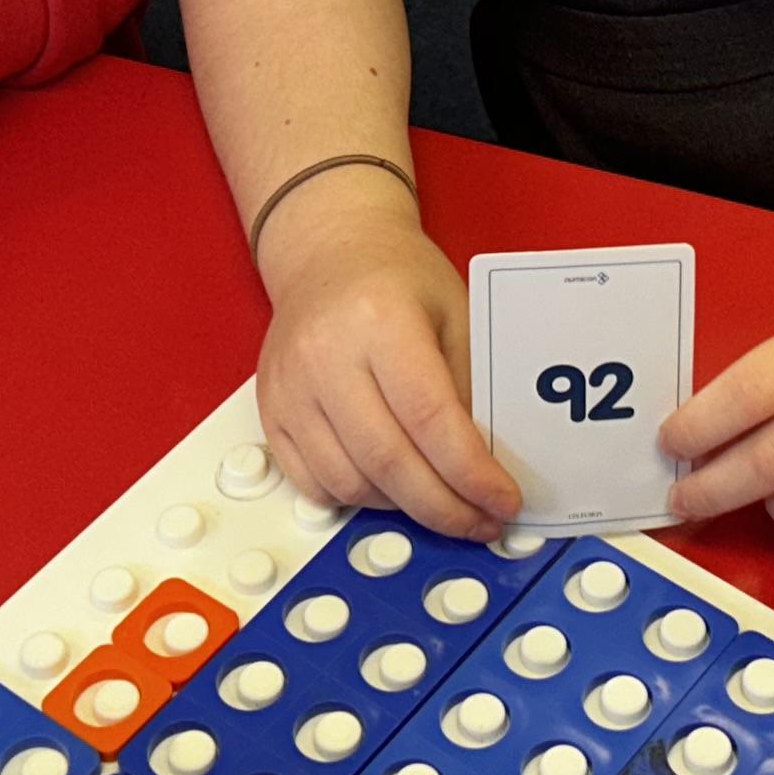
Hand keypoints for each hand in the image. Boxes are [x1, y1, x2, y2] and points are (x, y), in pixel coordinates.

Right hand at [254, 175, 514, 542]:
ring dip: (402, 507)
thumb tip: (488, 465)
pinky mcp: (271, 411)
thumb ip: (470, 386)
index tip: (502, 502)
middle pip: (388, 460)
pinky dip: (357, 498)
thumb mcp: (455, 313)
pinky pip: (313, 483)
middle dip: (444, 507)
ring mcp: (290, 387)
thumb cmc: (397, 277)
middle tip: (481, 522)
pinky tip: (391, 487)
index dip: (470, 473)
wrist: (328, 252)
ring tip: (439, 499)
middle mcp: (325, 355)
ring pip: (349, 482)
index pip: (430, 418)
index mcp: (379, 319)